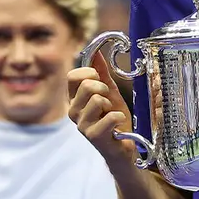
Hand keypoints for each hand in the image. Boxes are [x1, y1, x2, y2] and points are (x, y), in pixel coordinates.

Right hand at [67, 52, 135, 169]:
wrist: (125, 145)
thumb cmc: (115, 118)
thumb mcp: (110, 92)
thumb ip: (102, 73)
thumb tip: (96, 52)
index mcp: (74, 99)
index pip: (72, 76)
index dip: (90, 73)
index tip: (100, 80)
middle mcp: (73, 111)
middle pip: (86, 85)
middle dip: (103, 88)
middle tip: (108, 100)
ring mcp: (82, 125)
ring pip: (97, 99)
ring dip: (111, 104)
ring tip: (112, 114)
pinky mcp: (93, 136)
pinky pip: (109, 116)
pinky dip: (119, 117)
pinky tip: (118, 124)